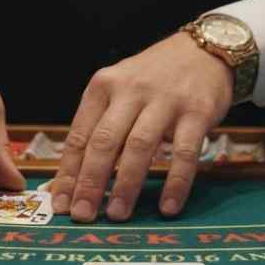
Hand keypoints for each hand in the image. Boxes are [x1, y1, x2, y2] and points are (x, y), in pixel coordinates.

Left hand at [50, 33, 233, 222]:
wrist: (204, 50)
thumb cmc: (154, 78)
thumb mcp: (119, 91)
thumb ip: (98, 127)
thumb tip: (71, 180)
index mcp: (104, 86)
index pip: (80, 135)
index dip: (68, 173)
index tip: (60, 204)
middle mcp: (131, 90)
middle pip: (104, 141)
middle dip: (91, 182)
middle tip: (83, 215)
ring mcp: (165, 100)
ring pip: (139, 147)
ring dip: (126, 185)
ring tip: (117, 214)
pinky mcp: (197, 112)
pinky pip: (184, 152)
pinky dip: (175, 182)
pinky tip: (168, 207)